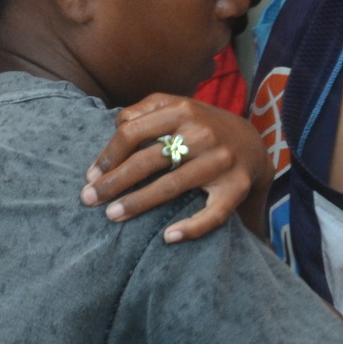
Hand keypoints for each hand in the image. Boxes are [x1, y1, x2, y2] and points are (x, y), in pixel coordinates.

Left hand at [84, 95, 269, 241]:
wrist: (253, 144)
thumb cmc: (201, 125)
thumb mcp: (176, 106)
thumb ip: (144, 110)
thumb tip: (116, 125)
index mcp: (182, 110)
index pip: (132, 132)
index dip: (108, 155)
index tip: (90, 175)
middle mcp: (202, 134)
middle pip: (148, 160)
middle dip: (114, 182)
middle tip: (89, 199)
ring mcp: (220, 162)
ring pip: (172, 187)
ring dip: (138, 203)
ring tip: (112, 216)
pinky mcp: (236, 188)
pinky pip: (213, 214)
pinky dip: (191, 227)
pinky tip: (167, 237)